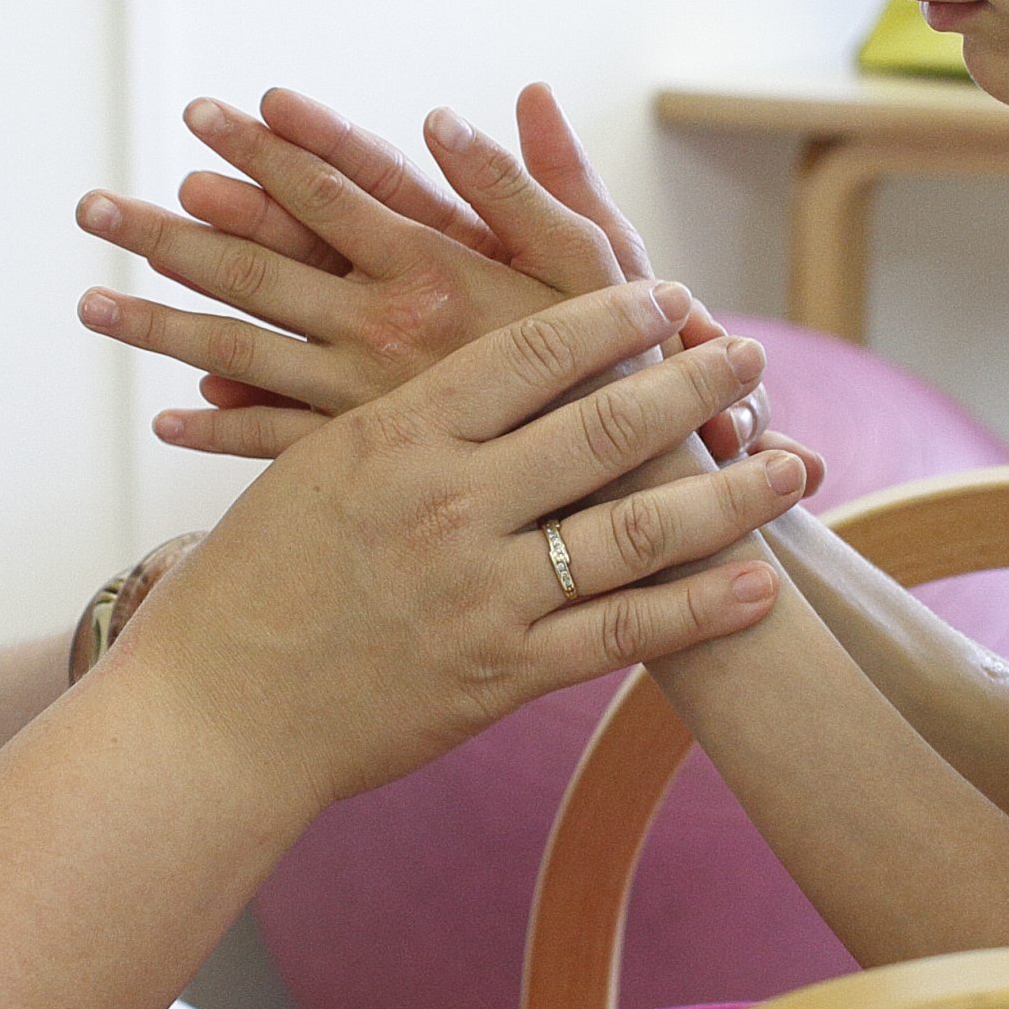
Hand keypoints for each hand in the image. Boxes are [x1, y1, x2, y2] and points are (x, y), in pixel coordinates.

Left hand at [76, 96, 616, 461]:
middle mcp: (385, 330)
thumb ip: (548, 182)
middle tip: (93, 207)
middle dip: (174, 231)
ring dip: (162, 323)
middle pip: (259, 267)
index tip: (210, 114)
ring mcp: (365, 399)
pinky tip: (169, 410)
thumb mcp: (604, 263)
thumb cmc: (632, 369)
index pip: (337, 190)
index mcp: (438, 268)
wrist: (642, 500)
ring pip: (243, 351)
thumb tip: (510, 97)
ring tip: (88, 302)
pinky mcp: (367, 461)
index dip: (275, 150)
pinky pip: (277, 442)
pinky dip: (220, 426)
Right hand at [100, 281, 806, 805]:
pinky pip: (624, 638)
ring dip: (731, 495)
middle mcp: (448, 506)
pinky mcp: (500, 677)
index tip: (667, 296)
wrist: (214, 713)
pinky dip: (702, 609)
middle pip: (603, 429)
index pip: (529, 354)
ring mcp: (481, 595)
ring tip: (794, 462)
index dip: (612, 320)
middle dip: (692, 384)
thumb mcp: (315, 466)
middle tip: (751, 350)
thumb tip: (479, 367)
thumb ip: (406, 419)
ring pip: (636, 533)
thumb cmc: (252, 580)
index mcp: (397, 436)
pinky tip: (758, 584)